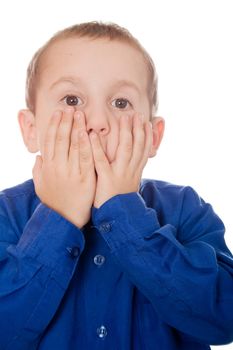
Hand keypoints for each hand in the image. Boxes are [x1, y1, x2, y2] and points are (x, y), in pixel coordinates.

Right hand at [32, 108, 95, 228]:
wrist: (64, 220)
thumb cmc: (54, 203)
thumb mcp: (41, 186)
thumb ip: (38, 171)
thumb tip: (39, 157)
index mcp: (48, 167)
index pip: (50, 141)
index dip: (54, 125)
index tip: (59, 113)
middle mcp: (57, 167)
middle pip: (61, 139)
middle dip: (65, 122)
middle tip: (70, 108)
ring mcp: (71, 172)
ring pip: (73, 146)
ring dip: (76, 128)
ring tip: (80, 114)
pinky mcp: (84, 179)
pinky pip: (85, 158)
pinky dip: (86, 145)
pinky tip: (88, 133)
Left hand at [90, 113, 152, 207]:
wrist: (118, 218)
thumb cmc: (121, 200)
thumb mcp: (129, 184)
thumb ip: (131, 170)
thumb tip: (132, 158)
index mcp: (136, 171)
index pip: (144, 149)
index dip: (146, 134)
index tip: (146, 121)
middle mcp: (131, 170)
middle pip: (137, 145)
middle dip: (137, 128)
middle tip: (136, 113)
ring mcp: (120, 174)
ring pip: (125, 149)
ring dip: (125, 132)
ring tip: (123, 117)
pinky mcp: (106, 179)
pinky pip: (101, 161)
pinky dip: (97, 147)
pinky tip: (92, 135)